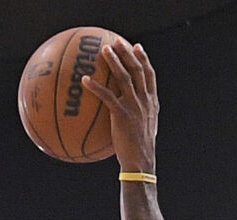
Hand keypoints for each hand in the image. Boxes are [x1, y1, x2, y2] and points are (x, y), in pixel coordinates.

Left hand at [80, 39, 158, 173]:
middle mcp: (145, 101)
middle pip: (137, 70)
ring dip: (113, 61)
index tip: (137, 47)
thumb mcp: (144, 129)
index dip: (144, 59)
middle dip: (127, 53)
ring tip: (103, 50)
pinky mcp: (122, 114)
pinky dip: (96, 86)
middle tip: (117, 41)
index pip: (150, 75)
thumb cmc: (139, 150)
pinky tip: (85, 80)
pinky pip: (107, 96)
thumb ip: (137, 115)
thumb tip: (124, 112)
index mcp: (151, 103)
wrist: (141, 162)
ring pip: (124, 77)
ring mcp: (134, 107)